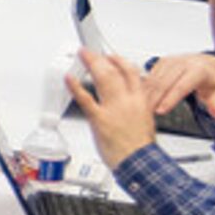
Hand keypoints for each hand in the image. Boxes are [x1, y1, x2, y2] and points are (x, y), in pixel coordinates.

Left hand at [66, 48, 162, 165]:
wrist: (139, 162)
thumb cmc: (141, 148)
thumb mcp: (145, 121)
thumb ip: (135, 107)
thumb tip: (128, 102)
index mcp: (140, 100)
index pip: (131, 72)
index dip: (120, 61)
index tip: (112, 56)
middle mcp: (127, 100)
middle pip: (115, 71)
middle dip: (101, 58)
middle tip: (91, 52)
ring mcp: (113, 109)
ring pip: (103, 79)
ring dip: (92, 63)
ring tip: (83, 55)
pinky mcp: (99, 119)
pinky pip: (85, 99)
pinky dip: (76, 87)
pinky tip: (69, 79)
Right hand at [143, 52, 214, 122]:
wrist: (209, 64)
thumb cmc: (213, 80)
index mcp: (199, 70)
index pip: (182, 86)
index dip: (170, 99)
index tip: (161, 111)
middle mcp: (184, 63)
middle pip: (164, 82)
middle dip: (154, 99)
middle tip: (145, 114)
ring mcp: (171, 61)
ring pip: (154, 79)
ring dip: (146, 94)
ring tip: (138, 109)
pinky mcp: (162, 62)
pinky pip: (150, 75)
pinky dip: (144, 88)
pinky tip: (138, 99)